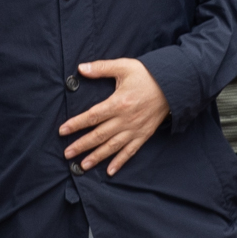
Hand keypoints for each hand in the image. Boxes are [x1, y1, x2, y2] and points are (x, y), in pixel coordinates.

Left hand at [59, 57, 167, 174]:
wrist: (174, 85)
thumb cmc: (148, 75)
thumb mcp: (124, 66)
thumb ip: (101, 68)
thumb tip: (81, 68)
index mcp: (118, 103)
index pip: (92, 116)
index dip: (76, 124)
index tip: (63, 131)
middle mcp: (125, 119)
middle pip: (99, 135)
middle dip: (81, 145)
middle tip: (67, 153)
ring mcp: (135, 129)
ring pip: (112, 146)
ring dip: (97, 157)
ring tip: (83, 165)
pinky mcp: (144, 135)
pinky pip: (130, 151)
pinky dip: (120, 162)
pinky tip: (110, 171)